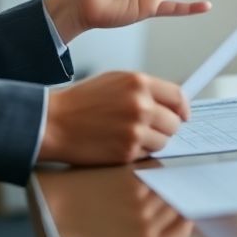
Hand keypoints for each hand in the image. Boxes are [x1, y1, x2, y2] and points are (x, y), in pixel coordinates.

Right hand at [39, 71, 188, 164]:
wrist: (54, 123)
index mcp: (138, 83)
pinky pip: (147, 155)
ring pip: (164, 141)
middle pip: (174, 122)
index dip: (182, 108)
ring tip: (129, 135)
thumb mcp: (115, 81)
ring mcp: (135, 130)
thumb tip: (170, 103)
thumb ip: (144, 89)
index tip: (182, 115)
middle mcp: (141, 105)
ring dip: (152, 142)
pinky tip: (119, 144)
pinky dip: (137, 153)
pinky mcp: (127, 152)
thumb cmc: (81, 102)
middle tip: (148, 127)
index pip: (178, 96)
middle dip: (165, 127)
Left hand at [40, 164, 193, 236]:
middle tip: (162, 185)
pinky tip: (134, 170)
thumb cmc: (92, 226)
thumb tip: (183, 216)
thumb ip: (154, 235)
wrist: (61, 210)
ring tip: (144, 178)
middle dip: (171, 193)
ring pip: (168, 186)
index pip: (184, 229)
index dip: (183, 214)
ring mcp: (141, 206)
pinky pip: (155, 170)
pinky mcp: (132, 183)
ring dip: (161, 178)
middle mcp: (147, 231)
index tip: (179, 203)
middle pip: (178, 205)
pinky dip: (148, 167)